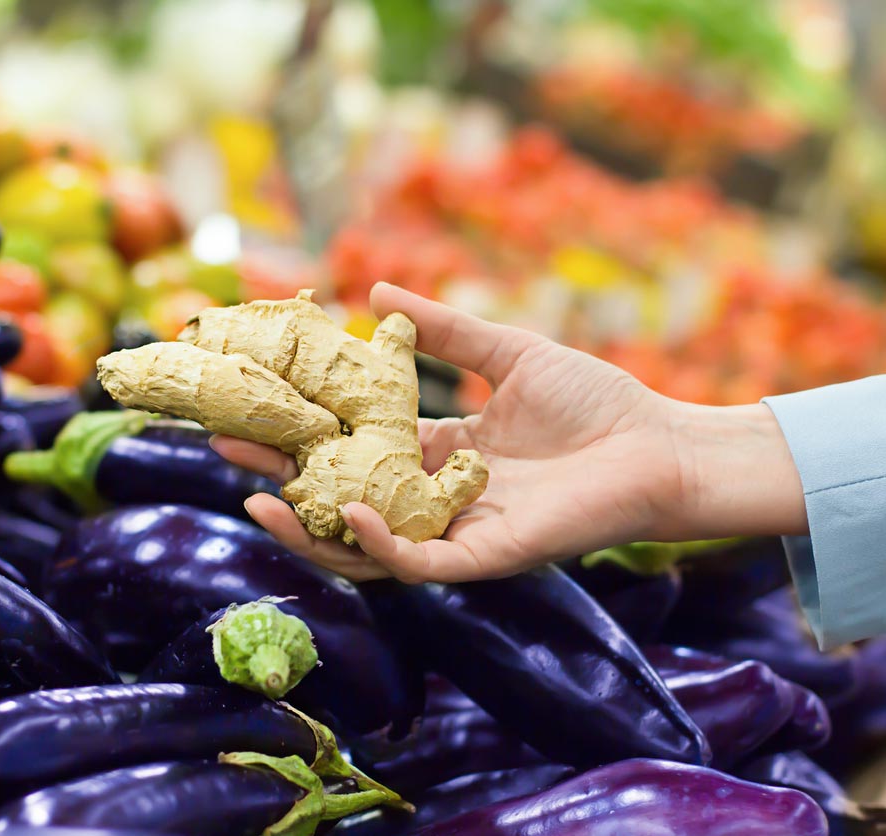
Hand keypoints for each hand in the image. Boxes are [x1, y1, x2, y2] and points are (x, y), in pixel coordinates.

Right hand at [211, 283, 806, 583]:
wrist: (661, 444)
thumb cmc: (594, 401)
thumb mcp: (505, 350)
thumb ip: (442, 328)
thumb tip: (370, 286)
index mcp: (432, 451)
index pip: (348, 444)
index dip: (299, 427)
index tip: (247, 399)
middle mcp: (432, 497)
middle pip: (340, 496)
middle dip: (281, 476)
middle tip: (224, 445)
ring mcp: (455, 531)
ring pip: (365, 546)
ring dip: (309, 528)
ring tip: (257, 497)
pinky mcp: (487, 556)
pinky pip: (420, 562)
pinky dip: (381, 543)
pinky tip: (348, 512)